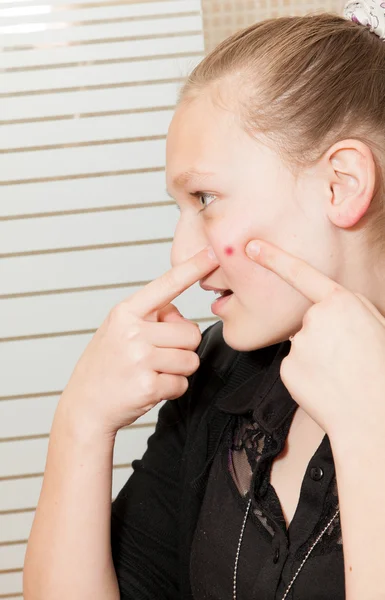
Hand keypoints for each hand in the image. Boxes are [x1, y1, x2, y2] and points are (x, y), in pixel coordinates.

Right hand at [58, 246, 218, 437]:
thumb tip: (182, 317)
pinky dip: (172, 389)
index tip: (213, 253)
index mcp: (125, 312)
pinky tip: (150, 387)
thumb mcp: (119, 329)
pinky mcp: (148, 386)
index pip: (166, 285)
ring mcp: (140, 359)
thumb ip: (150, 316)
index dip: (192, 268)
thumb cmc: (106, 364)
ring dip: (178, 370)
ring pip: (191, 360)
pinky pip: (182, 384)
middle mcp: (132, 332)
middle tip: (158, 356)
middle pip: (191, 333)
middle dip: (183, 347)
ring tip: (151, 371)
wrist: (85, 406)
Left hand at [245, 240, 384, 440]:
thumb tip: (331, 308)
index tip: (252, 247)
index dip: (274, 258)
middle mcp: (314, 319)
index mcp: (341, 303)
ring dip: (316, 357)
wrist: (373, 416)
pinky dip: (307, 375)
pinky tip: (327, 386)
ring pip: (301, 345)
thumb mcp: (378, 325)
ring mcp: (298, 344)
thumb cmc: (381, 371)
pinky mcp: (287, 368)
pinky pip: (295, 367)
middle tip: (347, 358)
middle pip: (307, 321)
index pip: (300, 273)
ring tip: (341, 374)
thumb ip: (349, 310)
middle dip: (322, 336)